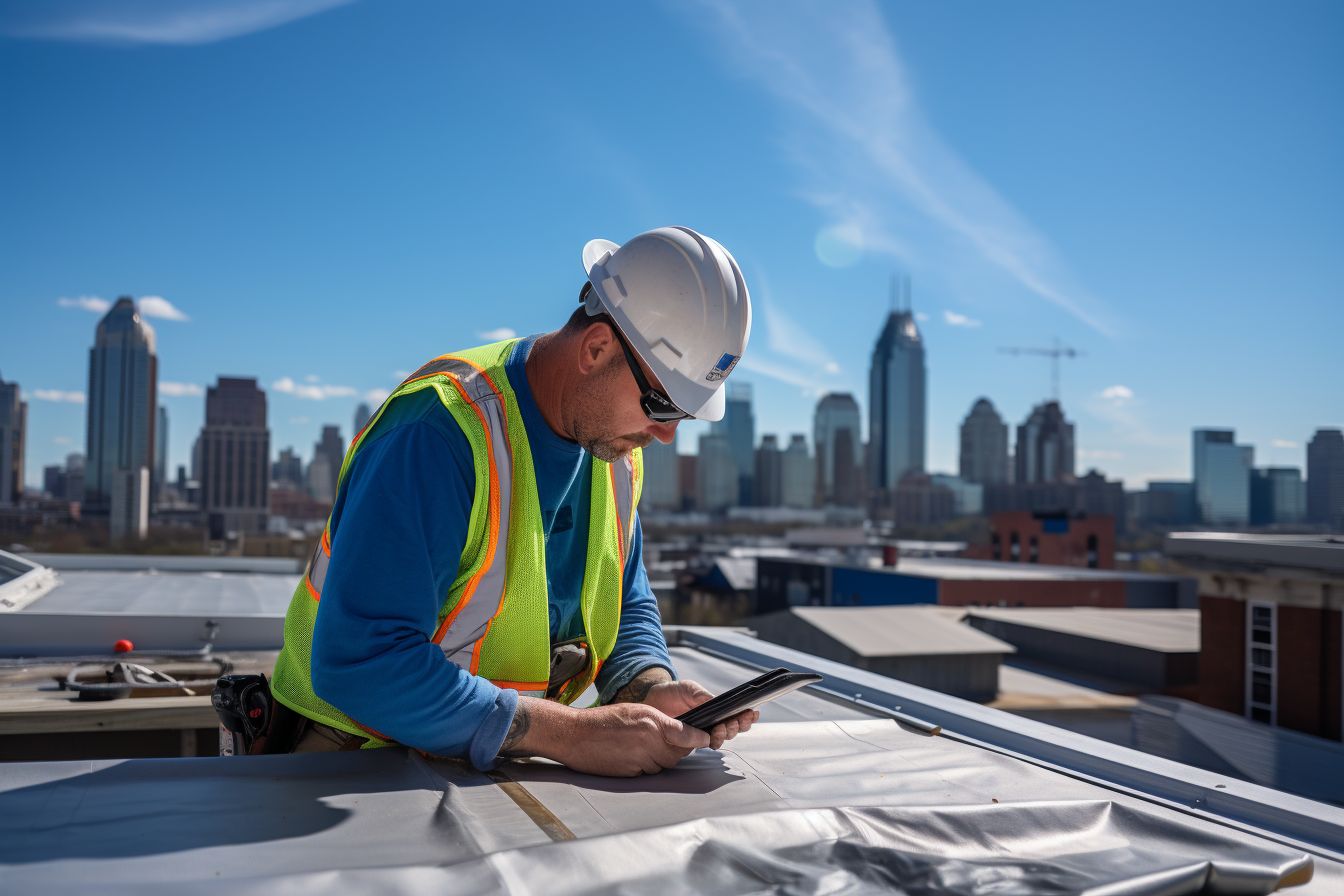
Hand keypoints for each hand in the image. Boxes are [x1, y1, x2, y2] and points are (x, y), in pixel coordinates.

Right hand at [498, 698, 709, 776]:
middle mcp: (649, 742)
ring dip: (662, 757)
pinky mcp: (631, 774)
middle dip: (677, 748)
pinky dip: (648, 765)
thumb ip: (661, 722)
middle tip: (666, 740)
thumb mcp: (635, 710)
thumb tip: (682, 732)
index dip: (698, 737)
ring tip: (643, 745)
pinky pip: (649, 771)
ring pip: (665, 764)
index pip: (686, 734)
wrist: (575, 736)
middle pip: (678, 753)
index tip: (706, 738)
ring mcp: (640, 760)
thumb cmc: (604, 720)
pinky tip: (634, 754)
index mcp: (652, 723)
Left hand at [643, 679, 759, 750]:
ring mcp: (701, 733)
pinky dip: (712, 742)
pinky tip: (712, 738)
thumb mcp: (689, 688)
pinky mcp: (689, 741)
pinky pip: (703, 745)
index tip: (752, 713)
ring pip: (721, 739)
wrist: (651, 702)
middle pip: (733, 729)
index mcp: (715, 709)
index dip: (746, 716)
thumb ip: (703, 695)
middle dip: (738, 726)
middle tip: (735, 721)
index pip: (735, 715)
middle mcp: (711, 723)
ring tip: (723, 728)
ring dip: (726, 735)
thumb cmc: (672, 693)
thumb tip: (717, 702)